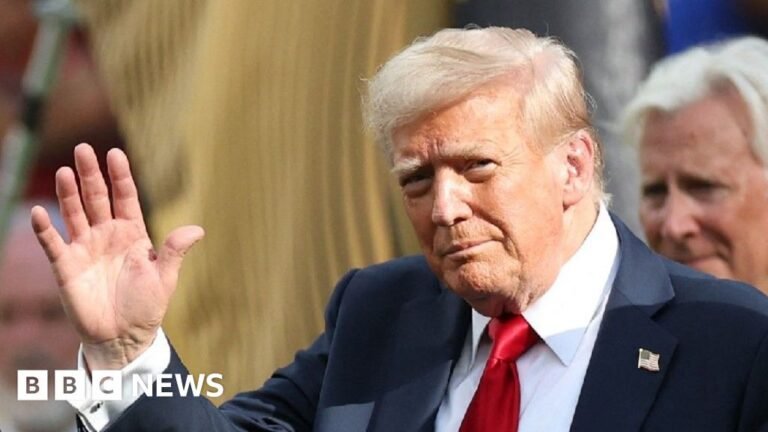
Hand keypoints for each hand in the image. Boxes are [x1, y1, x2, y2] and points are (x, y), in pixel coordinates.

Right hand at [30, 143, 203, 369]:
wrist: (124, 337)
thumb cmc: (146, 306)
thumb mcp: (164, 277)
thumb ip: (175, 251)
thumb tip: (197, 229)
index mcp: (132, 233)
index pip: (125, 197)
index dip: (120, 176)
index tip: (115, 153)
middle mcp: (107, 235)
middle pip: (96, 198)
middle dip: (90, 174)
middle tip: (83, 149)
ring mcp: (85, 248)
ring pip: (74, 213)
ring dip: (68, 193)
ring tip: (63, 171)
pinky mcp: (67, 267)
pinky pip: (54, 244)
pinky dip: (46, 229)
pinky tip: (39, 213)